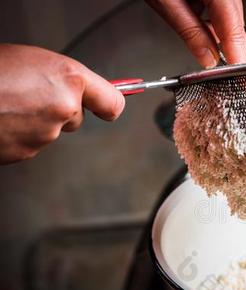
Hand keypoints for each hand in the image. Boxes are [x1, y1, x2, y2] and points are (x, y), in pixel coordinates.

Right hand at [0, 44, 124, 164]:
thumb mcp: (32, 60)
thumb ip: (62, 78)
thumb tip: (79, 90)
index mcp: (68, 79)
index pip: (113, 102)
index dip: (109, 104)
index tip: (109, 107)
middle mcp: (63, 109)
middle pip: (75, 117)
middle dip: (58, 109)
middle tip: (27, 94)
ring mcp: (45, 134)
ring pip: (51, 130)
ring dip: (34, 121)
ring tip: (6, 103)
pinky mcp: (27, 153)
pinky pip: (30, 143)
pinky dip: (18, 134)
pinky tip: (1, 118)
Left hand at [146, 0, 245, 66]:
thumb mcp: (165, 1)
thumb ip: (190, 31)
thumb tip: (207, 57)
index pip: (233, 28)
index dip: (237, 56)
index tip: (241, 77)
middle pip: (235, 21)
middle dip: (228, 46)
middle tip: (221, 70)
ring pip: (230, 13)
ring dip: (218, 31)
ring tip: (200, 40)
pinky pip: (221, 2)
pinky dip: (211, 15)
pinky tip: (196, 19)